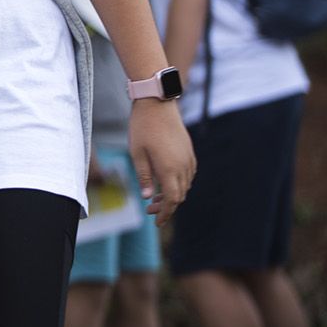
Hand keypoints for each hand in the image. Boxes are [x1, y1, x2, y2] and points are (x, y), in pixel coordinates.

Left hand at [129, 99, 195, 225]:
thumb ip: (144, 176)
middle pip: (179, 195)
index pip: (172, 200)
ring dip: (173, 194)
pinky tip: (166, 181)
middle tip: (150, 209)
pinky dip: (179, 183)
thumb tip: (148, 197)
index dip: (165, 213)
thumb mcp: (137, 153)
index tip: (157, 223)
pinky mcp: (190, 152)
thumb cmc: (143, 127)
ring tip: (155, 196)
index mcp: (169, 169)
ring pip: (185, 186)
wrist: (158, 104)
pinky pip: (188, 174)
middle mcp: (183, 166)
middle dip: (166, 206)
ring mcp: (189, 159)